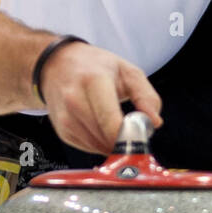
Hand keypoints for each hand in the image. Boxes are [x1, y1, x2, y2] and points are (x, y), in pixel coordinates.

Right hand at [38, 41, 162, 153]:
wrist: (57, 64)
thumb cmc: (94, 66)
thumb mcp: (127, 71)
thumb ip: (146, 96)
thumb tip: (154, 123)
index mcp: (93, 82)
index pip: (112, 123)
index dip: (130, 136)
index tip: (142, 134)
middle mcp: (74, 101)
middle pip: (106, 138)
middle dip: (125, 140)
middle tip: (133, 129)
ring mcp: (65, 118)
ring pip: (97, 147)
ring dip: (112, 143)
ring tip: (117, 125)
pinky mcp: (62, 131)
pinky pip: (88, 148)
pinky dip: (100, 143)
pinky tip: (102, 127)